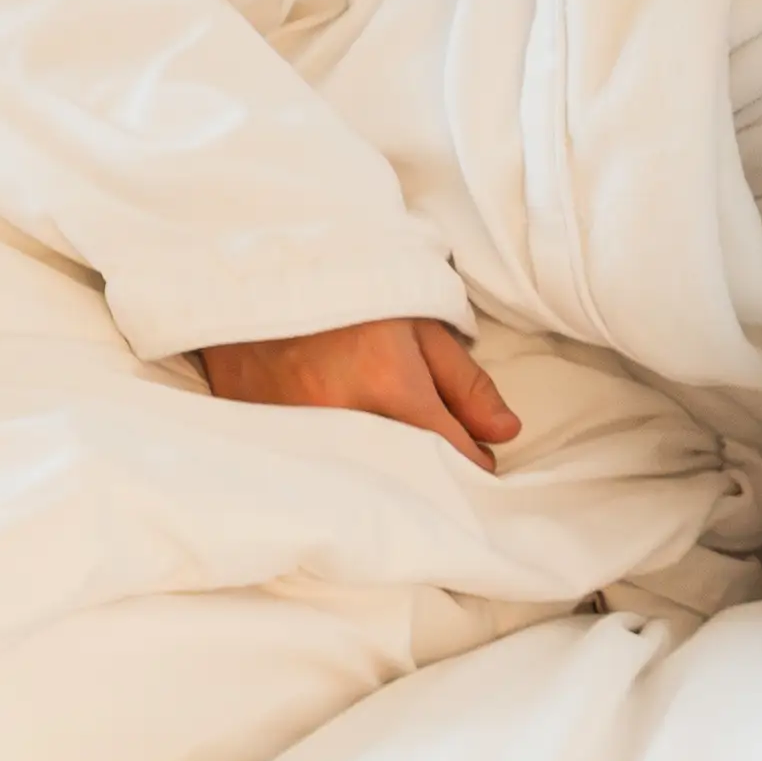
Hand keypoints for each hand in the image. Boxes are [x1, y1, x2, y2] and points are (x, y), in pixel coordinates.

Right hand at [198, 315, 523, 470]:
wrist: (256, 276)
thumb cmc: (348, 294)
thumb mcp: (418, 322)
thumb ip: (465, 382)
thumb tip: (505, 435)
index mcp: (390, 386)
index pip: (453, 456)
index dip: (473, 460)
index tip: (475, 452)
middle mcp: (343, 420)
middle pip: (410, 480)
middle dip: (432, 475)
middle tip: (434, 453)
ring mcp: (300, 438)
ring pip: (367, 484)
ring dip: (389, 477)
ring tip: (391, 447)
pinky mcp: (268, 443)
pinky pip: (322, 476)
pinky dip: (343, 472)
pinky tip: (347, 451)